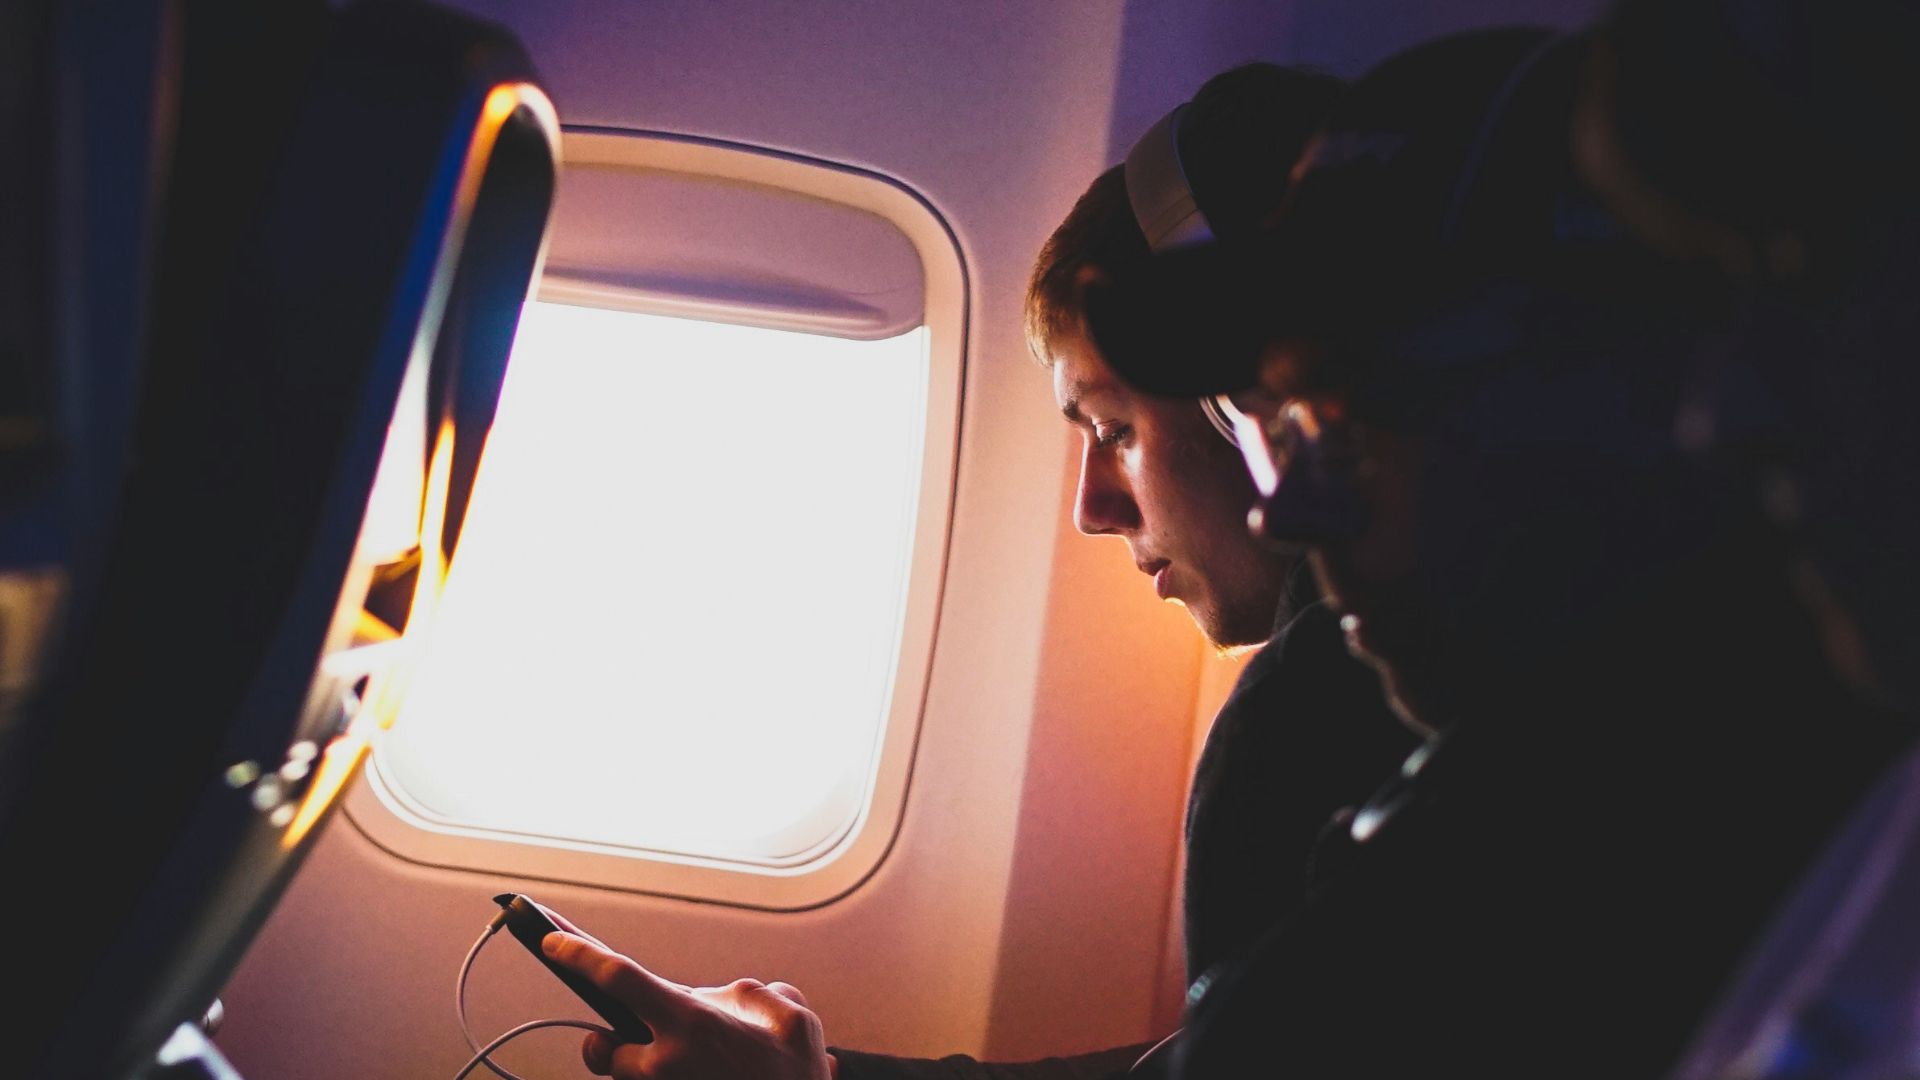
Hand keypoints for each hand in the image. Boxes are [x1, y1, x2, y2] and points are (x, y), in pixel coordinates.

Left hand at [542, 931, 833, 1079]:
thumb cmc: (796, 1077)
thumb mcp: (788, 1016)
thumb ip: (747, 995)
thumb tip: (722, 1000)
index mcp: (692, 1025)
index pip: (618, 979)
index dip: (579, 955)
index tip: (551, 942)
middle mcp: (667, 1066)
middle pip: (603, 1049)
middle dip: (606, 1045)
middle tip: (620, 1041)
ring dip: (640, 1073)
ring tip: (680, 1068)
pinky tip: (699, 1075)